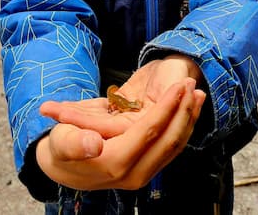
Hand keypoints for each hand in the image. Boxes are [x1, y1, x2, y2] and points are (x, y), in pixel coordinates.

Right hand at [36, 77, 204, 190]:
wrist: (63, 167)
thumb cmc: (61, 146)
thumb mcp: (61, 141)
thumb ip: (75, 143)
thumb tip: (93, 144)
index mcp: (115, 163)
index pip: (150, 132)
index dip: (166, 107)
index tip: (178, 84)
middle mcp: (134, 173)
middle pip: (170, 140)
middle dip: (184, 111)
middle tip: (191, 84)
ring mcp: (143, 173)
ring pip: (175, 145)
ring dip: (188, 118)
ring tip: (196, 92)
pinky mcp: (147, 168)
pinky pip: (170, 148)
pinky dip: (183, 126)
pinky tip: (188, 108)